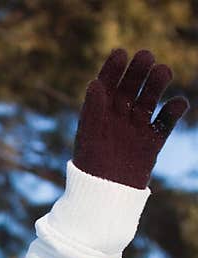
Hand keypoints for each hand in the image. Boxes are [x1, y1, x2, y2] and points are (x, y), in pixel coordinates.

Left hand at [73, 48, 189, 188]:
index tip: (121, 52)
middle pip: (130, 89)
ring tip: (164, 72)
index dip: (113, 69)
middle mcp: (117, 118)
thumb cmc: (89, 167)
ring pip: (149, 101)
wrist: (103, 197)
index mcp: (98, 115)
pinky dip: (173, 112)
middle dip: (138, 72)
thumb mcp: (88, 137)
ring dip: (156, 85)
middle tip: (147, 57)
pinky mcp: (151, 142)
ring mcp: (135, 129)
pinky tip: (178, 103)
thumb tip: (95, 83)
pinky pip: (164, 123)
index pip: (106, 86)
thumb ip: (92, 111)